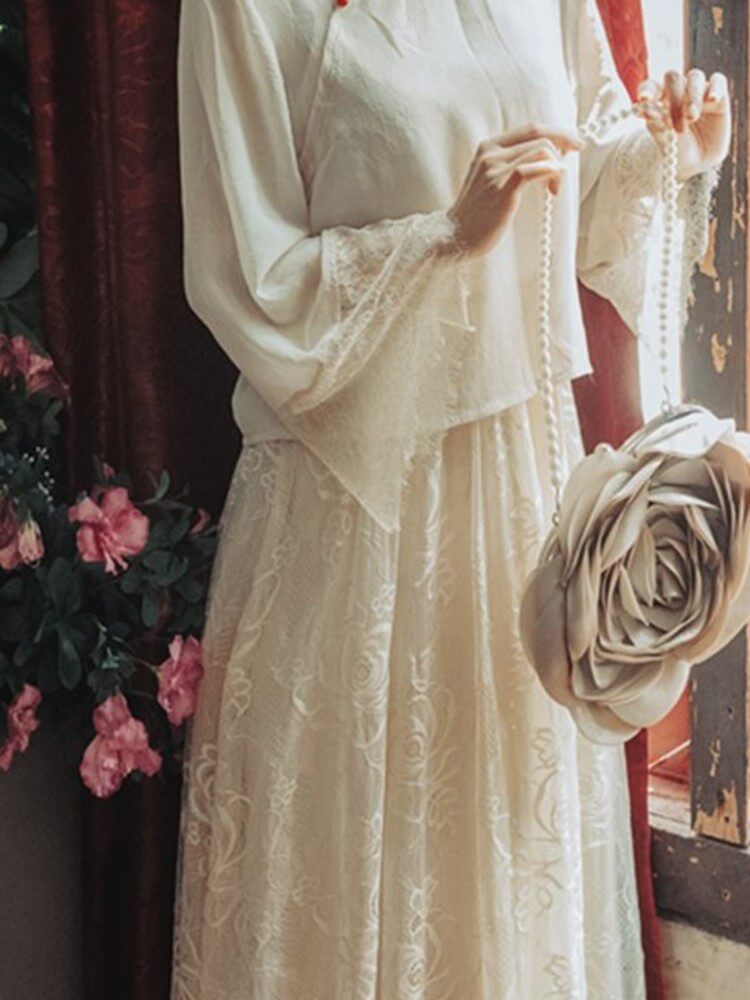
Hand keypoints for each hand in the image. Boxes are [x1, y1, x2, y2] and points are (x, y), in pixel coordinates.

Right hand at [444, 123, 584, 258]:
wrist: (454, 236)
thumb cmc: (476, 214)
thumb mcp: (490, 179)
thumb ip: (511, 164)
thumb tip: (547, 158)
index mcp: (488, 147)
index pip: (531, 128)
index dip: (557, 132)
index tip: (573, 143)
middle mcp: (491, 153)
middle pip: (539, 134)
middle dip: (564, 143)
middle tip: (572, 159)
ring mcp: (496, 169)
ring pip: (542, 150)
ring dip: (558, 166)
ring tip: (554, 188)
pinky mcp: (504, 187)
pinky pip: (537, 169)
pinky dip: (553, 174)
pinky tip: (553, 189)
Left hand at [637, 70, 731, 182]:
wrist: (699, 164)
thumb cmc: (677, 150)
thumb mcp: (665, 141)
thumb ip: (656, 124)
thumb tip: (645, 109)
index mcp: (659, 99)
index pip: (650, 86)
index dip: (647, 89)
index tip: (644, 99)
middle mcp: (679, 90)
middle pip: (673, 78)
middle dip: (674, 100)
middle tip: (678, 127)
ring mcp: (698, 90)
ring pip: (694, 77)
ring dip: (692, 96)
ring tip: (692, 118)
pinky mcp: (718, 96)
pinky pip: (718, 81)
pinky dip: (715, 87)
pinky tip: (712, 99)